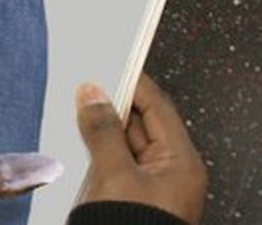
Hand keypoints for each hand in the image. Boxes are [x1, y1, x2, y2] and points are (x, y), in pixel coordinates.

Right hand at [76, 74, 207, 223]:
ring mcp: (154, 187)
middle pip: (143, 124)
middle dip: (114, 105)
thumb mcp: (115, 174)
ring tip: (79, 109)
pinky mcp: (134, 198)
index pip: (159, 106)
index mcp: (182, 162)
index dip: (134, 82)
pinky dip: (101, 150)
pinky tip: (81, 140)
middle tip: (85, 85)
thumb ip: (103, 130)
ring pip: (127, 144)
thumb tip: (92, 93)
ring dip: (103, 128)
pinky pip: (118, 163)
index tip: (111, 62)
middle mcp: (173, 172)